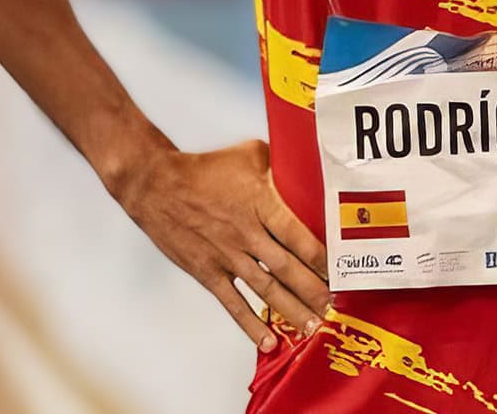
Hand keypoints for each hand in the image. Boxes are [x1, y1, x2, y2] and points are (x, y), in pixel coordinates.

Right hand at [110, 139, 330, 350]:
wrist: (157, 186)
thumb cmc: (203, 169)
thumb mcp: (248, 155)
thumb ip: (278, 165)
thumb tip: (304, 166)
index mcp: (260, 204)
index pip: (297, 235)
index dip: (320, 257)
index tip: (340, 271)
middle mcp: (247, 234)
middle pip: (287, 268)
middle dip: (313, 290)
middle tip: (334, 306)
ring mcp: (227, 256)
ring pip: (266, 290)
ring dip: (291, 311)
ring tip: (313, 328)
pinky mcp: (209, 272)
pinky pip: (233, 303)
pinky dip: (251, 325)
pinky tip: (268, 342)